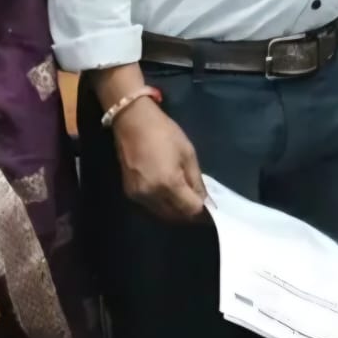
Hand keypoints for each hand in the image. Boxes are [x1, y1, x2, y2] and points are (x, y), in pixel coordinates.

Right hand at [112, 96, 206, 220]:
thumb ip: (196, 179)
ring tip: (184, 198)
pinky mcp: (129, 193)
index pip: (190, 209)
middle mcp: (152, 195)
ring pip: (162, 214)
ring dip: (175, 211)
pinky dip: (162, 205)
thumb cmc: (164, 133)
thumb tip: (204, 199)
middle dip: (188, 212)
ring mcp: (138, 196)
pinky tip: (169, 194)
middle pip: (175, 216)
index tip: (208, 205)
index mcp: (168, 183)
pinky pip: (150, 207)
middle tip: (198, 202)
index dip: (201, 209)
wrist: (132, 122)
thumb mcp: (188, 153)